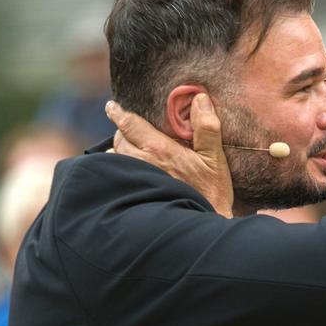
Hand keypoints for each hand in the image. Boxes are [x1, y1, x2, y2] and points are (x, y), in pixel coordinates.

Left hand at [105, 97, 233, 216]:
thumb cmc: (209, 193)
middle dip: (123, 133)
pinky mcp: (132, 194)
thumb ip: (207, 127)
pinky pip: (115, 177)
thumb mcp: (214, 159)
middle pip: (119, 139)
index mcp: (159, 149)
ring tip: (126, 152)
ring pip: (115, 158)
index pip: (130, 124)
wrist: (199, 227)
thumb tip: (200, 98)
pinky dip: (117, 170)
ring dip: (119, 152)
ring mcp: (134, 180)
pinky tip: (126, 173)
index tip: (111, 107)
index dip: (118, 113)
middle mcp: (141, 162)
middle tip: (128, 131)